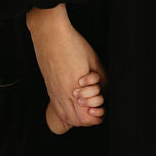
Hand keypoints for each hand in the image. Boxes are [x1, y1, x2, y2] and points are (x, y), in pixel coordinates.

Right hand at [27, 7, 106, 129]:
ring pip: (65, 116)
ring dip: (76, 117)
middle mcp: (63, 93)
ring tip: (85, 110)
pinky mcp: (49, 87)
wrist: (50, 34)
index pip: (85, 117)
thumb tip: (106, 90)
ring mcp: (54, 91)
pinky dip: (66, 111)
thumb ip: (102, 78)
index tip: (102, 112)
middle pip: (76, 121)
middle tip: (96, 112)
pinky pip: (56, 107)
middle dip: (88, 120)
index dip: (96, 118)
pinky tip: (72, 105)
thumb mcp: (94, 61)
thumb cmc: (73, 44)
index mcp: (76, 88)